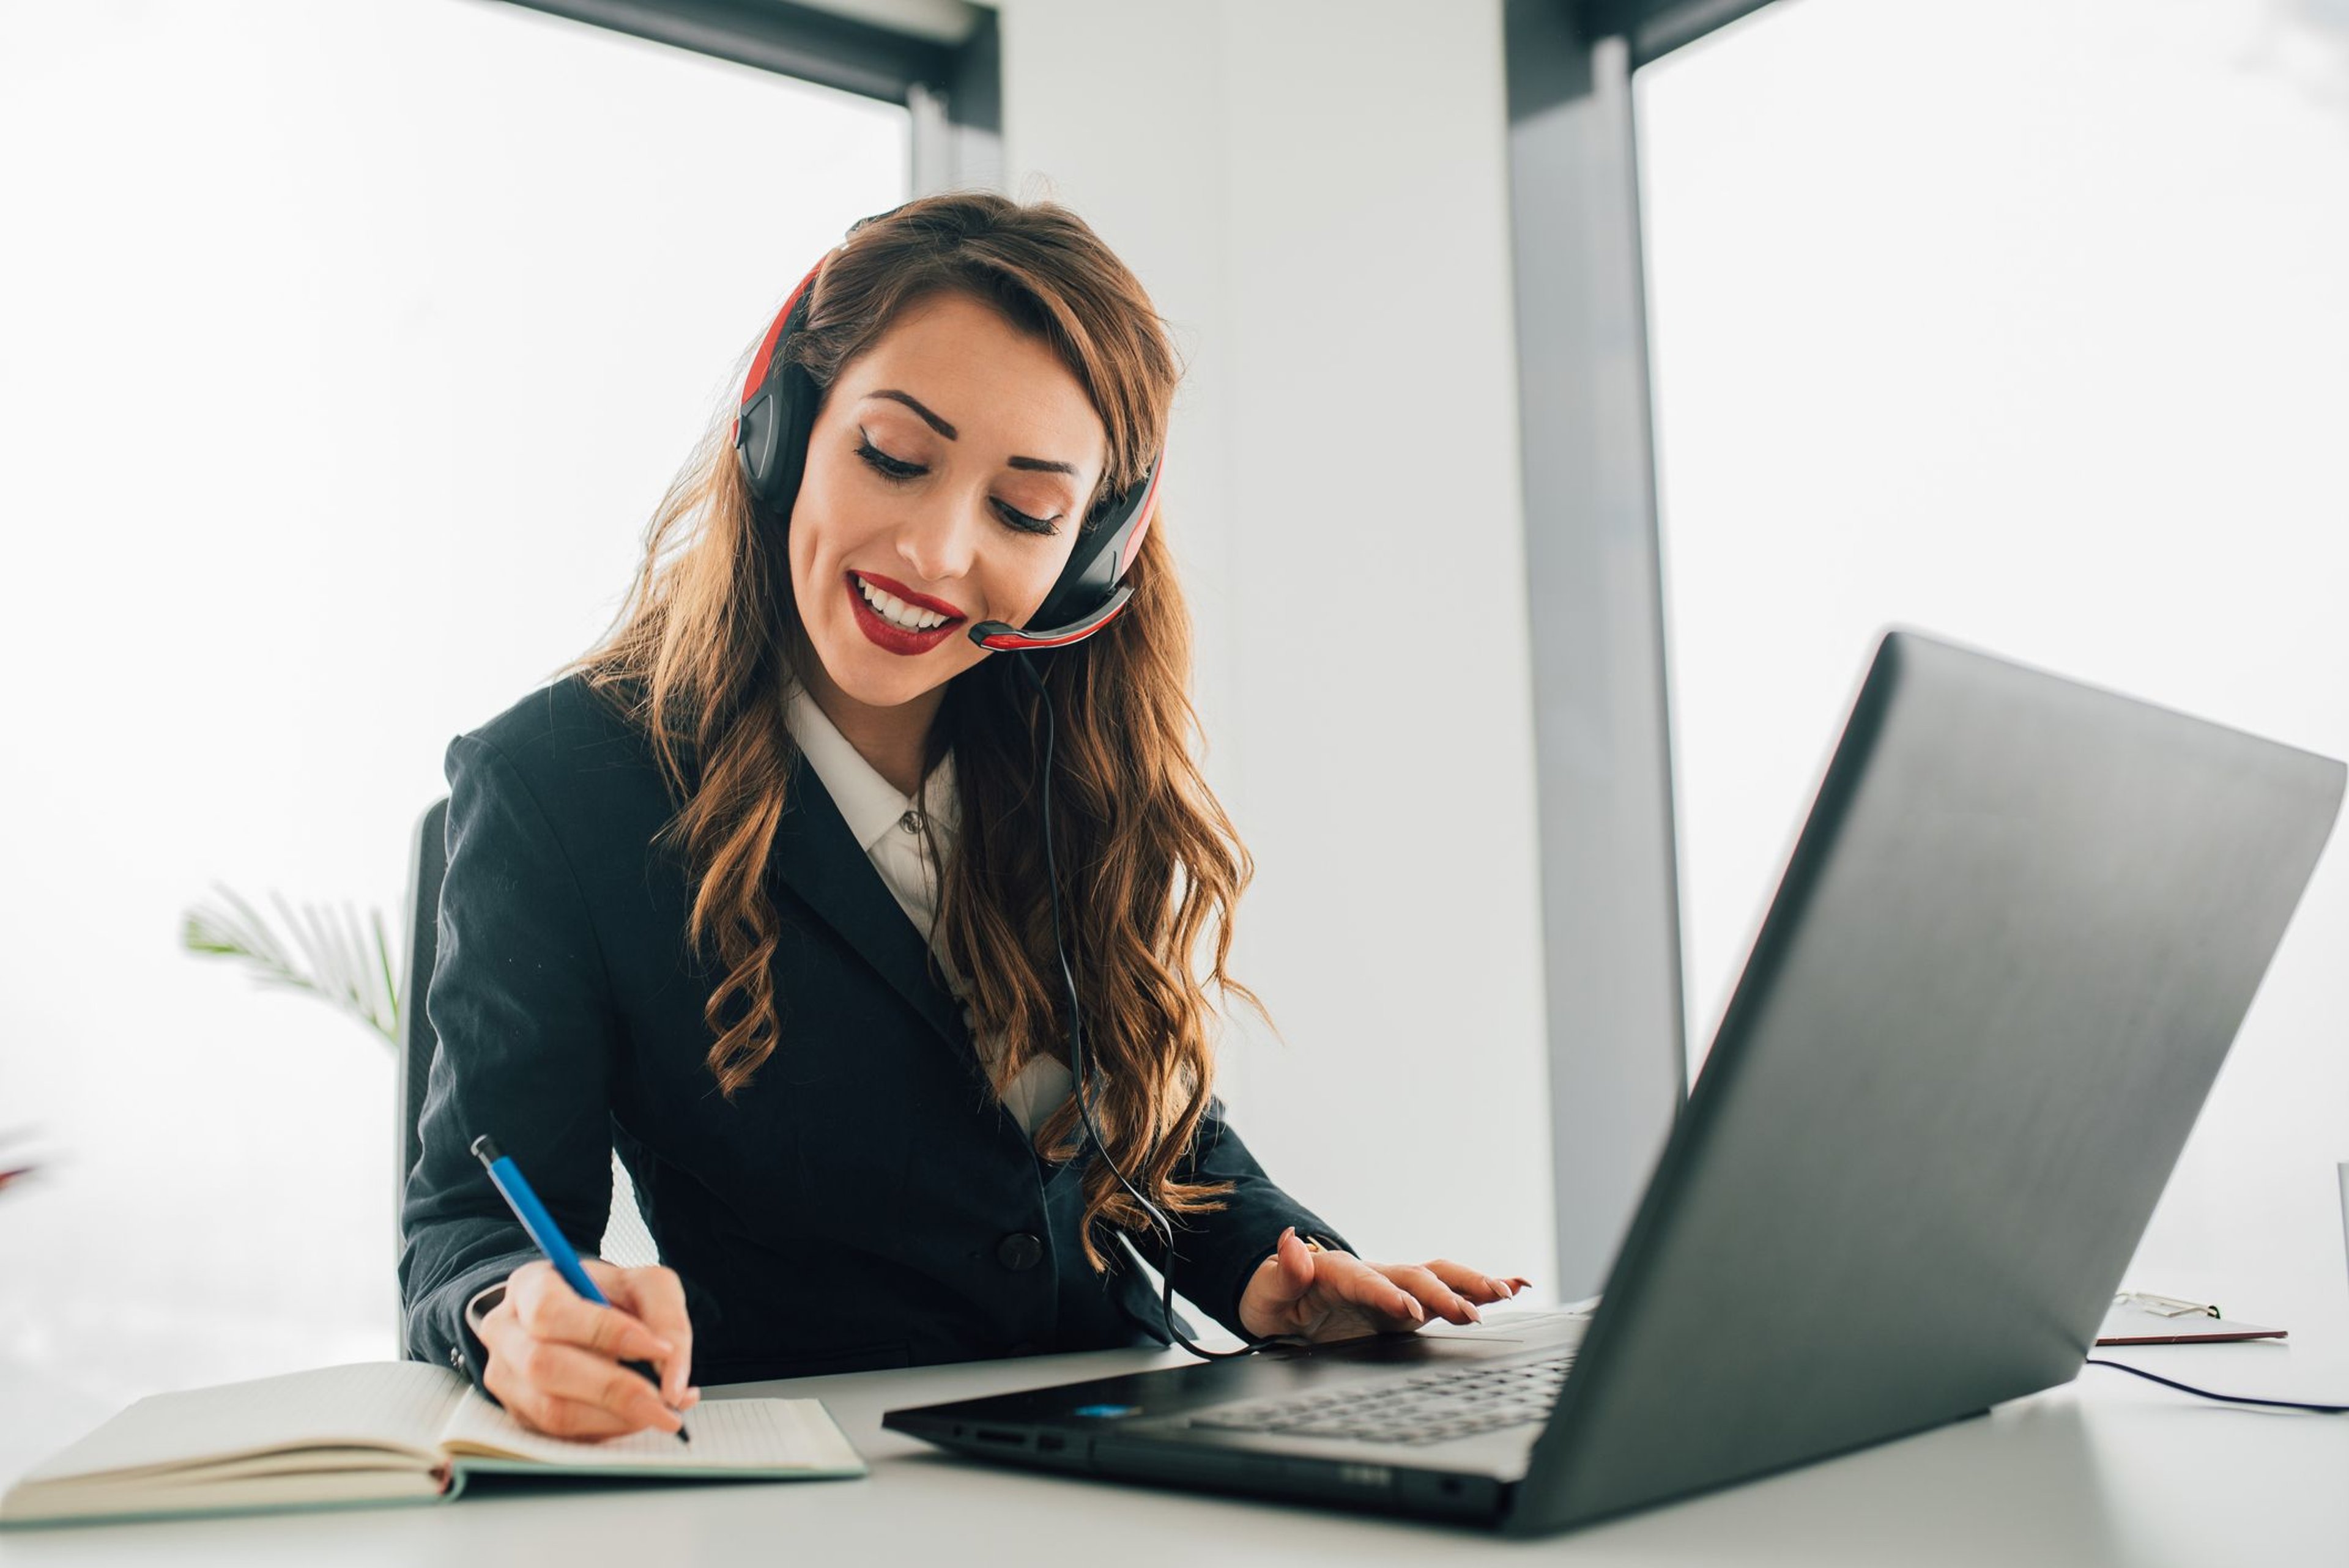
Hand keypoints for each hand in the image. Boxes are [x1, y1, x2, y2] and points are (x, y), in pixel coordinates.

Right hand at [478, 1259, 700, 1439]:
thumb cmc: (612, 1296)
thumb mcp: (647, 1286)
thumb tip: (673, 1383)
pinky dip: (606, 1430)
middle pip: (544, 1366)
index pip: (551, 1312)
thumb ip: (667, 1321)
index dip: (604, 1333)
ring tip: (660, 1411)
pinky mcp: (519, 1414)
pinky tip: (636, 1416)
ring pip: (550, 1410)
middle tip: (666, 1401)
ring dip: (613, 1418)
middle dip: (613, 1388)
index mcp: (530, 1286)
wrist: (584, 1313)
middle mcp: (505, 1332)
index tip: (657, 1349)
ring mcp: (505, 1378)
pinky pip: (560, 1436)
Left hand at [1238, 1227, 1531, 1342]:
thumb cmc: (1274, 1298)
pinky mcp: (1409, 1305)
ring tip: (1505, 1292)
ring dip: (1471, 1285)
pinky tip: (1514, 1286)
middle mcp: (1376, 1276)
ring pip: (1440, 1279)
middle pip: (1414, 1277)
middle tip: (1469, 1314)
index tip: (1407, 1311)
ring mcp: (1396, 1289)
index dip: (1387, 1295)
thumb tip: (1290, 1242)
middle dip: (1443, 1293)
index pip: (1367, 1281)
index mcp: (1339, 1275)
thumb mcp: (1265, 1292)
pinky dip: (1481, 1289)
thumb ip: (1281, 1273)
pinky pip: (1450, 1293)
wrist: (1284, 1302)